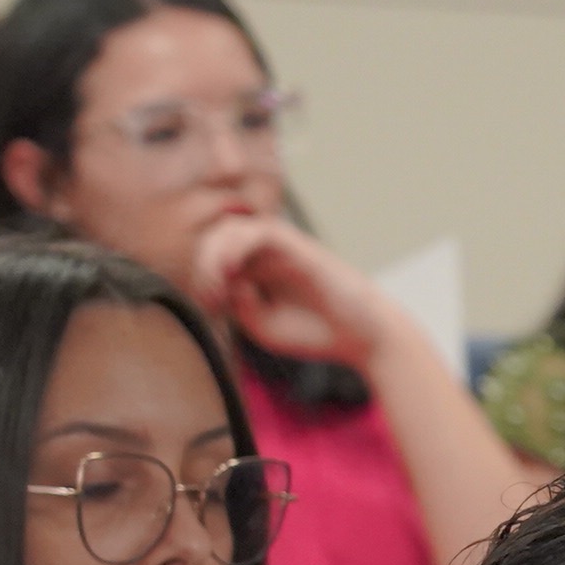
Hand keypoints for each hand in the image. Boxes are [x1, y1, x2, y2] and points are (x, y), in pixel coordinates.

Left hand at [193, 211, 396, 373]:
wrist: (363, 337)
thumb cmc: (316, 334)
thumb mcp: (261, 327)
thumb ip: (238, 305)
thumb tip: (229, 277)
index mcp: (254, 271)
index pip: (212, 257)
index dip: (201, 278)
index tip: (209, 308)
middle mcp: (264, 254)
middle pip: (215, 238)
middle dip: (202, 265)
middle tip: (210, 297)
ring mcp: (281, 247)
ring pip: (232, 228)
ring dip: (214, 253)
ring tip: (217, 282)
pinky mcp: (299, 246)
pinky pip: (259, 231)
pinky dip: (238, 245)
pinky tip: (231, 269)